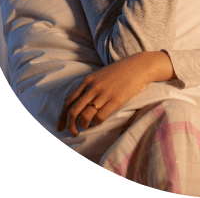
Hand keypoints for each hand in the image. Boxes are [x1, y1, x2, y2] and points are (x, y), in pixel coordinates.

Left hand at [57, 51, 174, 136]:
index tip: (60, 127)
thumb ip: (90, 85)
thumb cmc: (120, 71)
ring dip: (83, 125)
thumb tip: (79, 101)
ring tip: (87, 127)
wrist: (139, 66)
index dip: (62, 117)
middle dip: (70, 125)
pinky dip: (96, 123)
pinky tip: (99, 121)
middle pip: (74, 111)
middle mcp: (93, 87)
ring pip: (85, 116)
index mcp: (88, 80)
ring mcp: (104, 94)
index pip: (69, 102)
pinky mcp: (115, 100)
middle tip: (73, 132)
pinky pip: (100, 117)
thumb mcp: (101, 75)